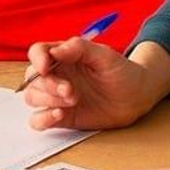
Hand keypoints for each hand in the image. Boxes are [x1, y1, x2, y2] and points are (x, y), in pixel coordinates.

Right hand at [23, 37, 165, 132]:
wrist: (136, 98)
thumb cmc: (122, 72)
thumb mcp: (105, 55)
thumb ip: (80, 48)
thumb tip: (55, 50)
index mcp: (64, 56)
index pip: (38, 53)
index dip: (37, 59)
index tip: (45, 67)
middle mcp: (57, 75)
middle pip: (33, 78)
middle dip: (48, 85)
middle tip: (70, 91)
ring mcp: (57, 97)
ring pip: (32, 97)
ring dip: (47, 100)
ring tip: (72, 101)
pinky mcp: (61, 117)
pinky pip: (38, 120)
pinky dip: (42, 119)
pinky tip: (59, 115)